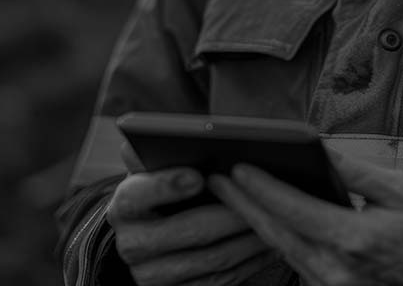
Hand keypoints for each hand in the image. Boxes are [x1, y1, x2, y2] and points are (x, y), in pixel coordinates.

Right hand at [106, 164, 278, 285]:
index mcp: (125, 205)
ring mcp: (153, 275)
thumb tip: (166, 131)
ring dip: (248, 239)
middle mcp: (133, 244)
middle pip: (187, 230)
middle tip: (259, 198)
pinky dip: (249, 262)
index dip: (168, 184)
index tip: (198, 175)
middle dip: (229, 213)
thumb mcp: (160, 166)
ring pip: (211, 259)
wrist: (159, 230)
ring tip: (276, 219)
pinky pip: (220, 282)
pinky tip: (270, 244)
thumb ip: (162, 149)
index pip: (138, 194)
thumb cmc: (170, 186)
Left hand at [208, 154, 402, 285]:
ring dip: (253, 221)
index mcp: (355, 239)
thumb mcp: (396, 188)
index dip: (263, 188)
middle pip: (276, 234)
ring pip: (280, 250)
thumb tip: (318, 148)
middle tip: (216, 179)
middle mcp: (337, 270)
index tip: (238, 168)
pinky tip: (259, 217)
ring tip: (229, 193)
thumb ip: (353, 170)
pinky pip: (293, 263)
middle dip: (242, 205)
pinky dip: (275, 238)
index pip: (295, 211)